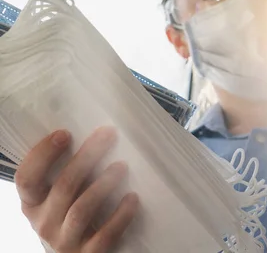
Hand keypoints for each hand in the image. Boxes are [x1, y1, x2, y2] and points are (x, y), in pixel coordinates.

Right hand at [15, 128, 137, 252]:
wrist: (82, 250)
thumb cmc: (75, 210)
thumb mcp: (63, 194)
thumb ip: (70, 172)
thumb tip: (95, 136)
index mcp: (32, 204)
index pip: (26, 179)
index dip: (42, 155)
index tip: (65, 134)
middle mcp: (44, 223)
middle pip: (63, 187)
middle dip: (86, 158)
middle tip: (108, 136)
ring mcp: (65, 241)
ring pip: (81, 210)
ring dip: (103, 185)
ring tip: (121, 166)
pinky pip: (104, 235)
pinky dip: (120, 216)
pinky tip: (132, 198)